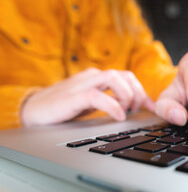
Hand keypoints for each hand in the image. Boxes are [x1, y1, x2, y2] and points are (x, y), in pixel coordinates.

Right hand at [21, 68, 153, 126]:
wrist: (33, 112)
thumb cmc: (63, 109)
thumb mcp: (92, 105)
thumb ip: (110, 102)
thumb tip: (132, 110)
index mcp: (98, 79)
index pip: (127, 77)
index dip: (143, 92)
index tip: (151, 109)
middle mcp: (92, 77)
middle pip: (125, 75)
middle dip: (138, 93)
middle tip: (137, 111)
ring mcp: (82, 85)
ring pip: (113, 78)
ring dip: (127, 95)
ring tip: (126, 112)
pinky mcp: (72, 97)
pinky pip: (97, 95)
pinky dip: (112, 105)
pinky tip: (118, 117)